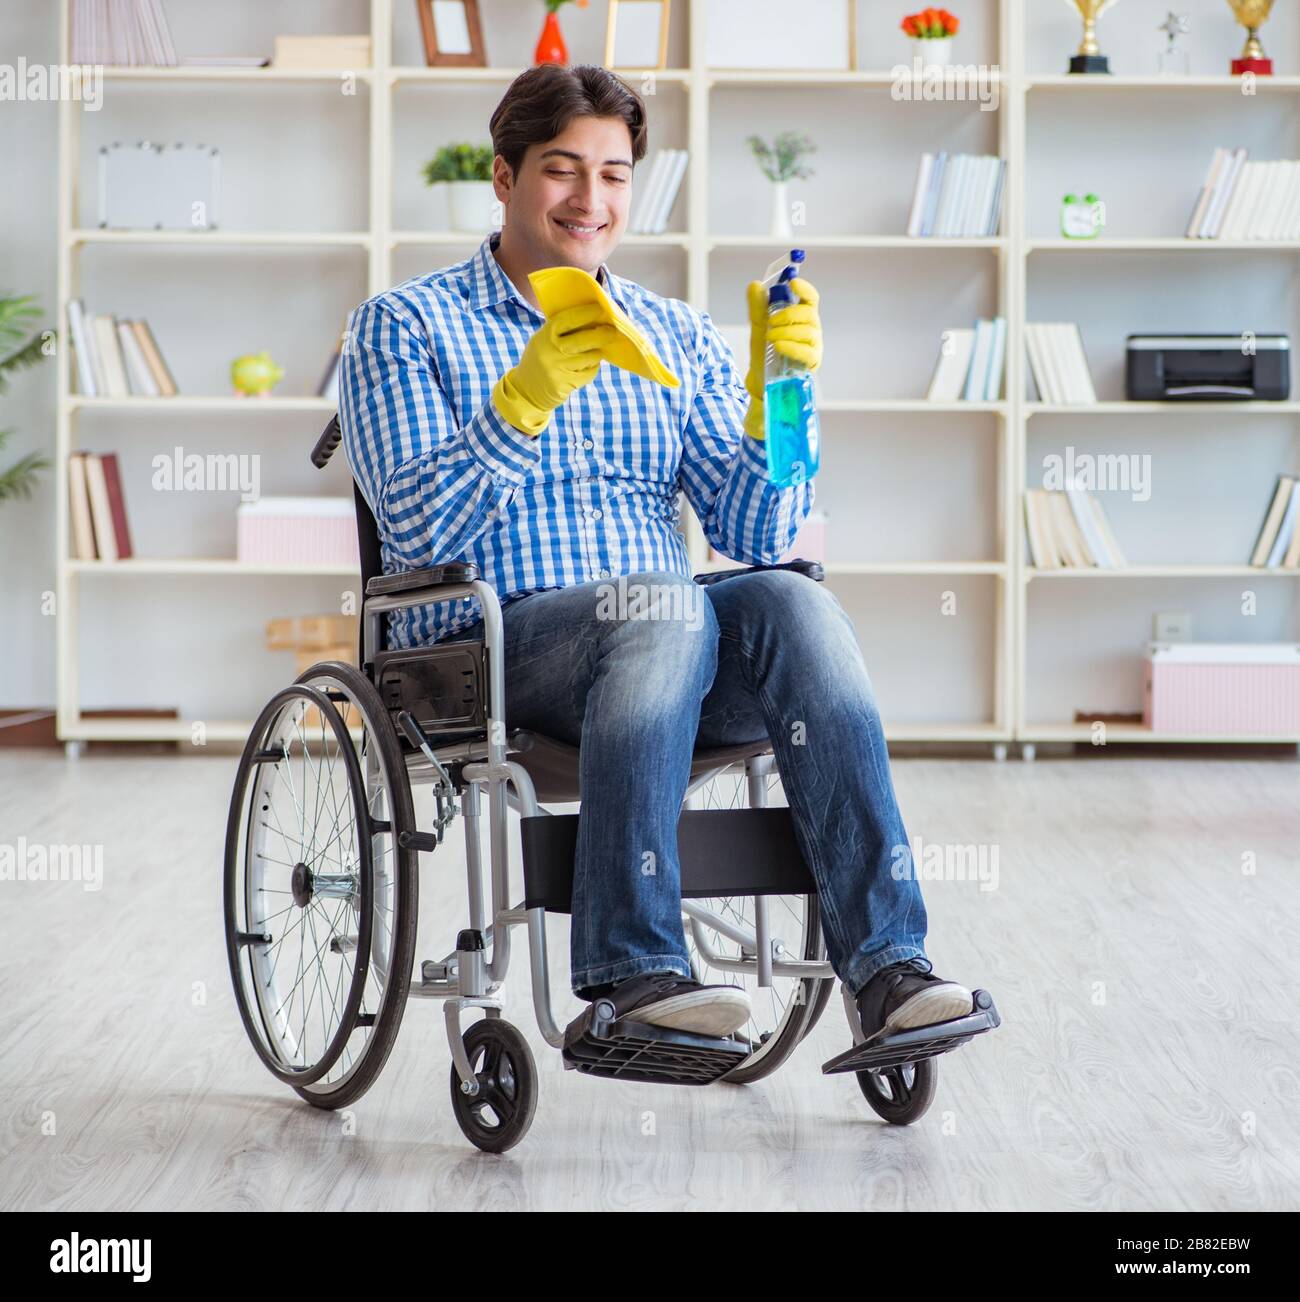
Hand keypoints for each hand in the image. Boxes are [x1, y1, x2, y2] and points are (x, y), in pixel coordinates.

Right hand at [492, 303, 618, 435]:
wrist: (525, 390)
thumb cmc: (540, 359)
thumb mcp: (542, 340)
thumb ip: (561, 331)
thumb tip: (591, 318)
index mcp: (545, 335)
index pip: (569, 319)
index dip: (586, 313)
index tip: (601, 309)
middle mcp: (550, 351)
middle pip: (584, 340)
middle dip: (602, 334)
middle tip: (612, 331)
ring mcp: (558, 369)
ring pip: (590, 357)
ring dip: (598, 353)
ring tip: (598, 350)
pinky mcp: (565, 385)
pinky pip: (588, 373)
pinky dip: (592, 368)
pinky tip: (589, 366)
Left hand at [743, 277, 822, 440]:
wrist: (760, 382)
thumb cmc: (764, 354)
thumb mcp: (757, 328)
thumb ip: (757, 307)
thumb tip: (754, 285)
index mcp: (801, 317)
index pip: (811, 298)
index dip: (805, 289)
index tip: (793, 282)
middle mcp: (811, 330)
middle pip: (809, 313)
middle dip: (789, 314)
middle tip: (770, 321)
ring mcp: (813, 347)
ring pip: (809, 332)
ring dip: (787, 331)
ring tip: (769, 336)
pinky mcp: (811, 364)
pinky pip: (806, 353)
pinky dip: (791, 347)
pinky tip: (778, 346)